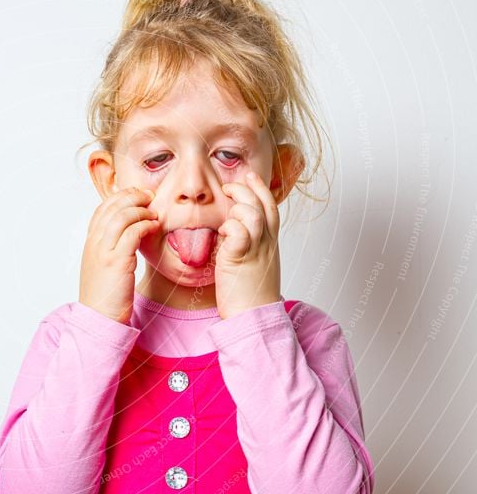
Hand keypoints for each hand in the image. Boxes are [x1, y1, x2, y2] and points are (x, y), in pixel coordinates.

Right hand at [79, 187, 158, 324]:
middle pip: (111, 207)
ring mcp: (103, 252)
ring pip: (121, 216)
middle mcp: (94, 243)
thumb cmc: (105, 295)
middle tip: (149, 196)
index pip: (102, 208)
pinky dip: (144, 225)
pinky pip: (131, 233)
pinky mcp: (116, 262)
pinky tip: (154, 226)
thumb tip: (129, 233)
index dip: (120, 196)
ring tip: (154, 213)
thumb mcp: (103, 266)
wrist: (98, 318)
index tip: (138, 195)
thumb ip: (111, 248)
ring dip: (140, 210)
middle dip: (132, 197)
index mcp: (90, 243)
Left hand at [214, 171, 281, 319]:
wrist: (254, 317)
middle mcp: (267, 244)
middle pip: (263, 205)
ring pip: (252, 214)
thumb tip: (232, 231)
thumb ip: (248, 245)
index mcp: (271, 243)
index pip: (271, 207)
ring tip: (225, 215)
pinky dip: (229, 227)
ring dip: (237, 208)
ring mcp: (255, 250)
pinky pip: (238, 232)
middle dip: (246, 189)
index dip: (260, 189)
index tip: (250, 176)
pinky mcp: (240, 259)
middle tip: (228, 186)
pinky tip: (222, 235)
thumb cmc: (251, 295)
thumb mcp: (255, 263)